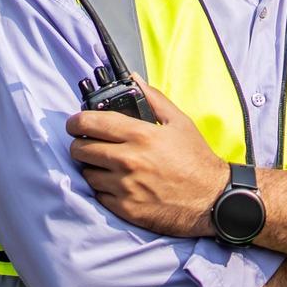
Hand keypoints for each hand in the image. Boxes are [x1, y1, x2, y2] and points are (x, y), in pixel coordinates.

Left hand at [67, 79, 226, 236]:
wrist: (211, 199)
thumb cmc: (196, 159)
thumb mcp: (179, 122)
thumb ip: (153, 98)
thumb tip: (133, 79)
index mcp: (140, 135)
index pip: (89, 123)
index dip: (76, 122)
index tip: (76, 124)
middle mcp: (128, 160)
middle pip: (80, 149)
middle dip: (81, 145)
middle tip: (91, 145)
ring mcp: (124, 186)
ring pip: (87, 174)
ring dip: (93, 169)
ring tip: (108, 166)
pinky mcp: (125, 208)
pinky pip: (98, 195)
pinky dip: (104, 189)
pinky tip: (119, 184)